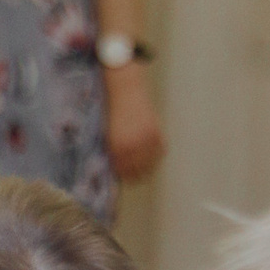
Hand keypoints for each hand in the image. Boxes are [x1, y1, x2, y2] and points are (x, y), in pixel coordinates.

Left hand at [104, 64, 164, 182]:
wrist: (125, 92)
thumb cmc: (113, 113)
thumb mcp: (109, 136)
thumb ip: (114, 152)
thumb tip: (119, 168)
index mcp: (117, 147)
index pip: (123, 171)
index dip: (124, 176)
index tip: (125, 178)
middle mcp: (133, 145)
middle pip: (138, 170)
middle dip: (136, 174)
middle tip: (135, 175)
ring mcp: (146, 138)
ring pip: (151, 163)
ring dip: (148, 167)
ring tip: (145, 168)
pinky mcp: (157, 131)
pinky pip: (160, 151)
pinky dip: (157, 155)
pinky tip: (153, 156)